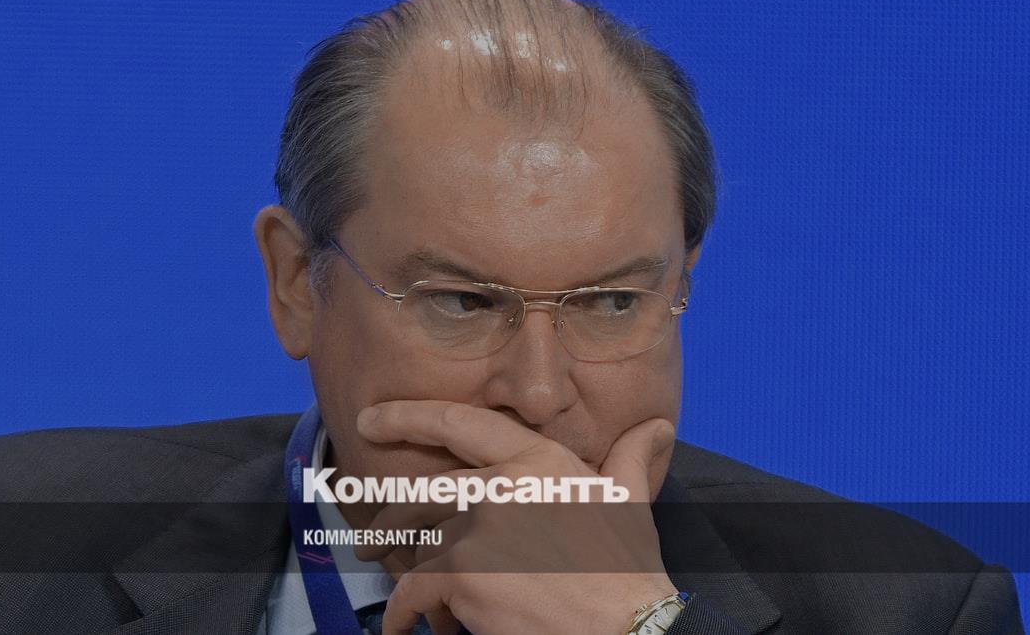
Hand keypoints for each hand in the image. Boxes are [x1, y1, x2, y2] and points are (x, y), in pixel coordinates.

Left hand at [353, 400, 677, 634]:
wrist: (625, 628)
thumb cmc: (626, 570)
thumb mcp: (628, 502)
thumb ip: (631, 458)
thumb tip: (658, 426)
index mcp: (538, 460)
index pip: (461, 424)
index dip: (408, 416)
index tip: (371, 418)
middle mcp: (502, 483)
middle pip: (423, 493)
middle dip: (390, 521)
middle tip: (371, 542)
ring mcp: (479, 526)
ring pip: (419, 546)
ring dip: (412, 577)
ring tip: (413, 604)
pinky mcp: (462, 571)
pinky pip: (414, 588)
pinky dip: (406, 611)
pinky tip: (406, 626)